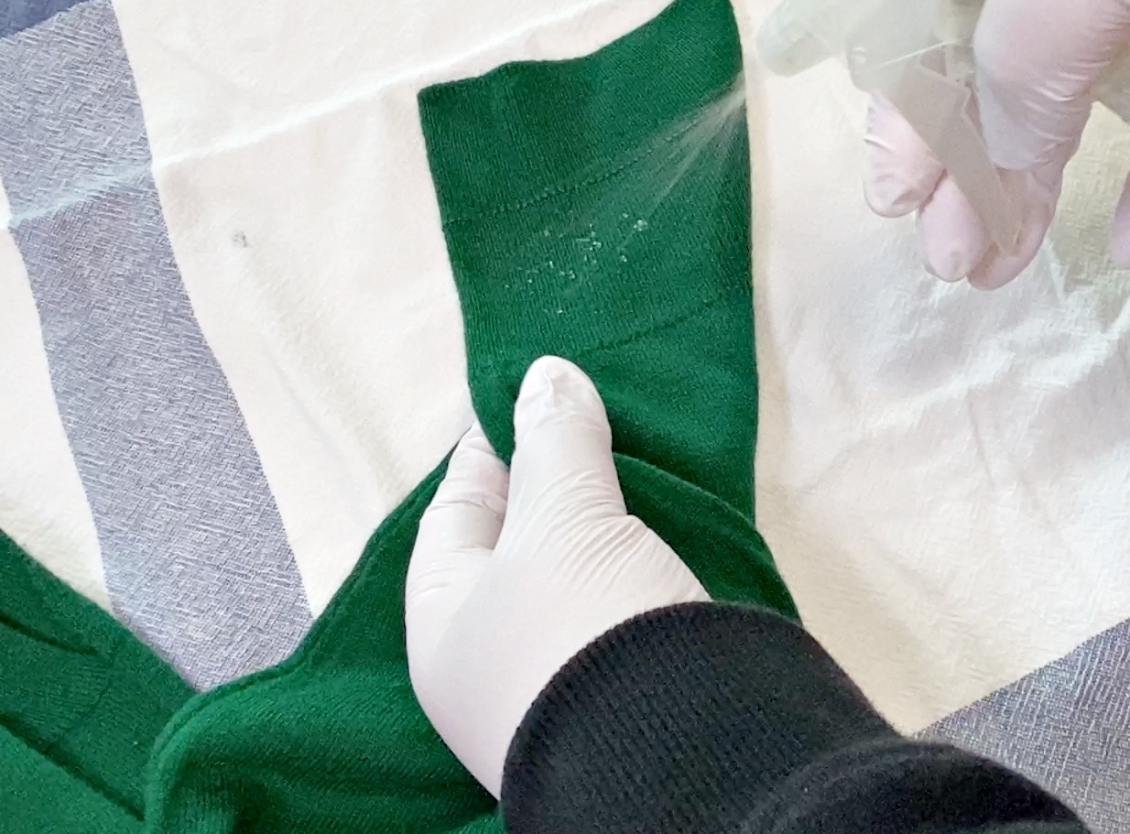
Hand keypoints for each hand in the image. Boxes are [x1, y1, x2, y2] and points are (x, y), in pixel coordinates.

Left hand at [405, 356, 707, 797]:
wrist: (686, 757)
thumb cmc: (584, 630)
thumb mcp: (563, 522)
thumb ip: (554, 443)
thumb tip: (545, 373)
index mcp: (443, 623)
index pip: (454, 511)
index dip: (489, 445)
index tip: (529, 390)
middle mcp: (492, 657)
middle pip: (515, 542)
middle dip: (550, 477)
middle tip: (589, 412)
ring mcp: (560, 674)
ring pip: (573, 570)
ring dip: (599, 515)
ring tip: (632, 451)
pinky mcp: (626, 680)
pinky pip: (618, 597)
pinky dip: (634, 552)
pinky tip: (664, 516)